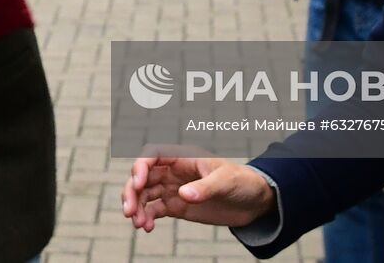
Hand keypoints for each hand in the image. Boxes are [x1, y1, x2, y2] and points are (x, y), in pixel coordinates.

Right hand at [122, 152, 275, 232]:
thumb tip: (182, 195)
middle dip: (131, 192)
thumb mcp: (226, 181)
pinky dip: (147, 217)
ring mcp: (174, 188)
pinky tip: (146, 228)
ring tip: (138, 224)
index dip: (140, 166)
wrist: (253, 202)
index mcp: (183, 157)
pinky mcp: (177, 206)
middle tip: (129, 212)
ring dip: (137, 207)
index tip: (138, 184)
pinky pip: (154, 209)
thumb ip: (205, 188)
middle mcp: (174, 171)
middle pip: (142, 176)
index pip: (153, 154)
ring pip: (144, 194)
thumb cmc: (242, 182)